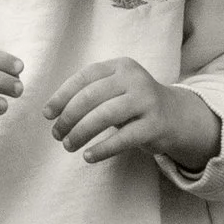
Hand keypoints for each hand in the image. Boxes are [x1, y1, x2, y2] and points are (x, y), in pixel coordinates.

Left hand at [44, 54, 222, 174]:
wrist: (176, 116)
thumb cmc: (134, 104)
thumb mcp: (116, 90)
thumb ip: (90, 93)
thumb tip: (53, 112)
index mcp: (121, 66)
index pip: (85, 77)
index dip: (62, 95)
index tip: (47, 114)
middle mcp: (135, 79)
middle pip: (91, 96)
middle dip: (68, 117)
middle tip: (57, 134)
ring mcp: (147, 101)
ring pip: (105, 116)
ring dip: (81, 133)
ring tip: (69, 145)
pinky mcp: (155, 125)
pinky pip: (123, 138)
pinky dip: (102, 149)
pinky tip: (88, 156)